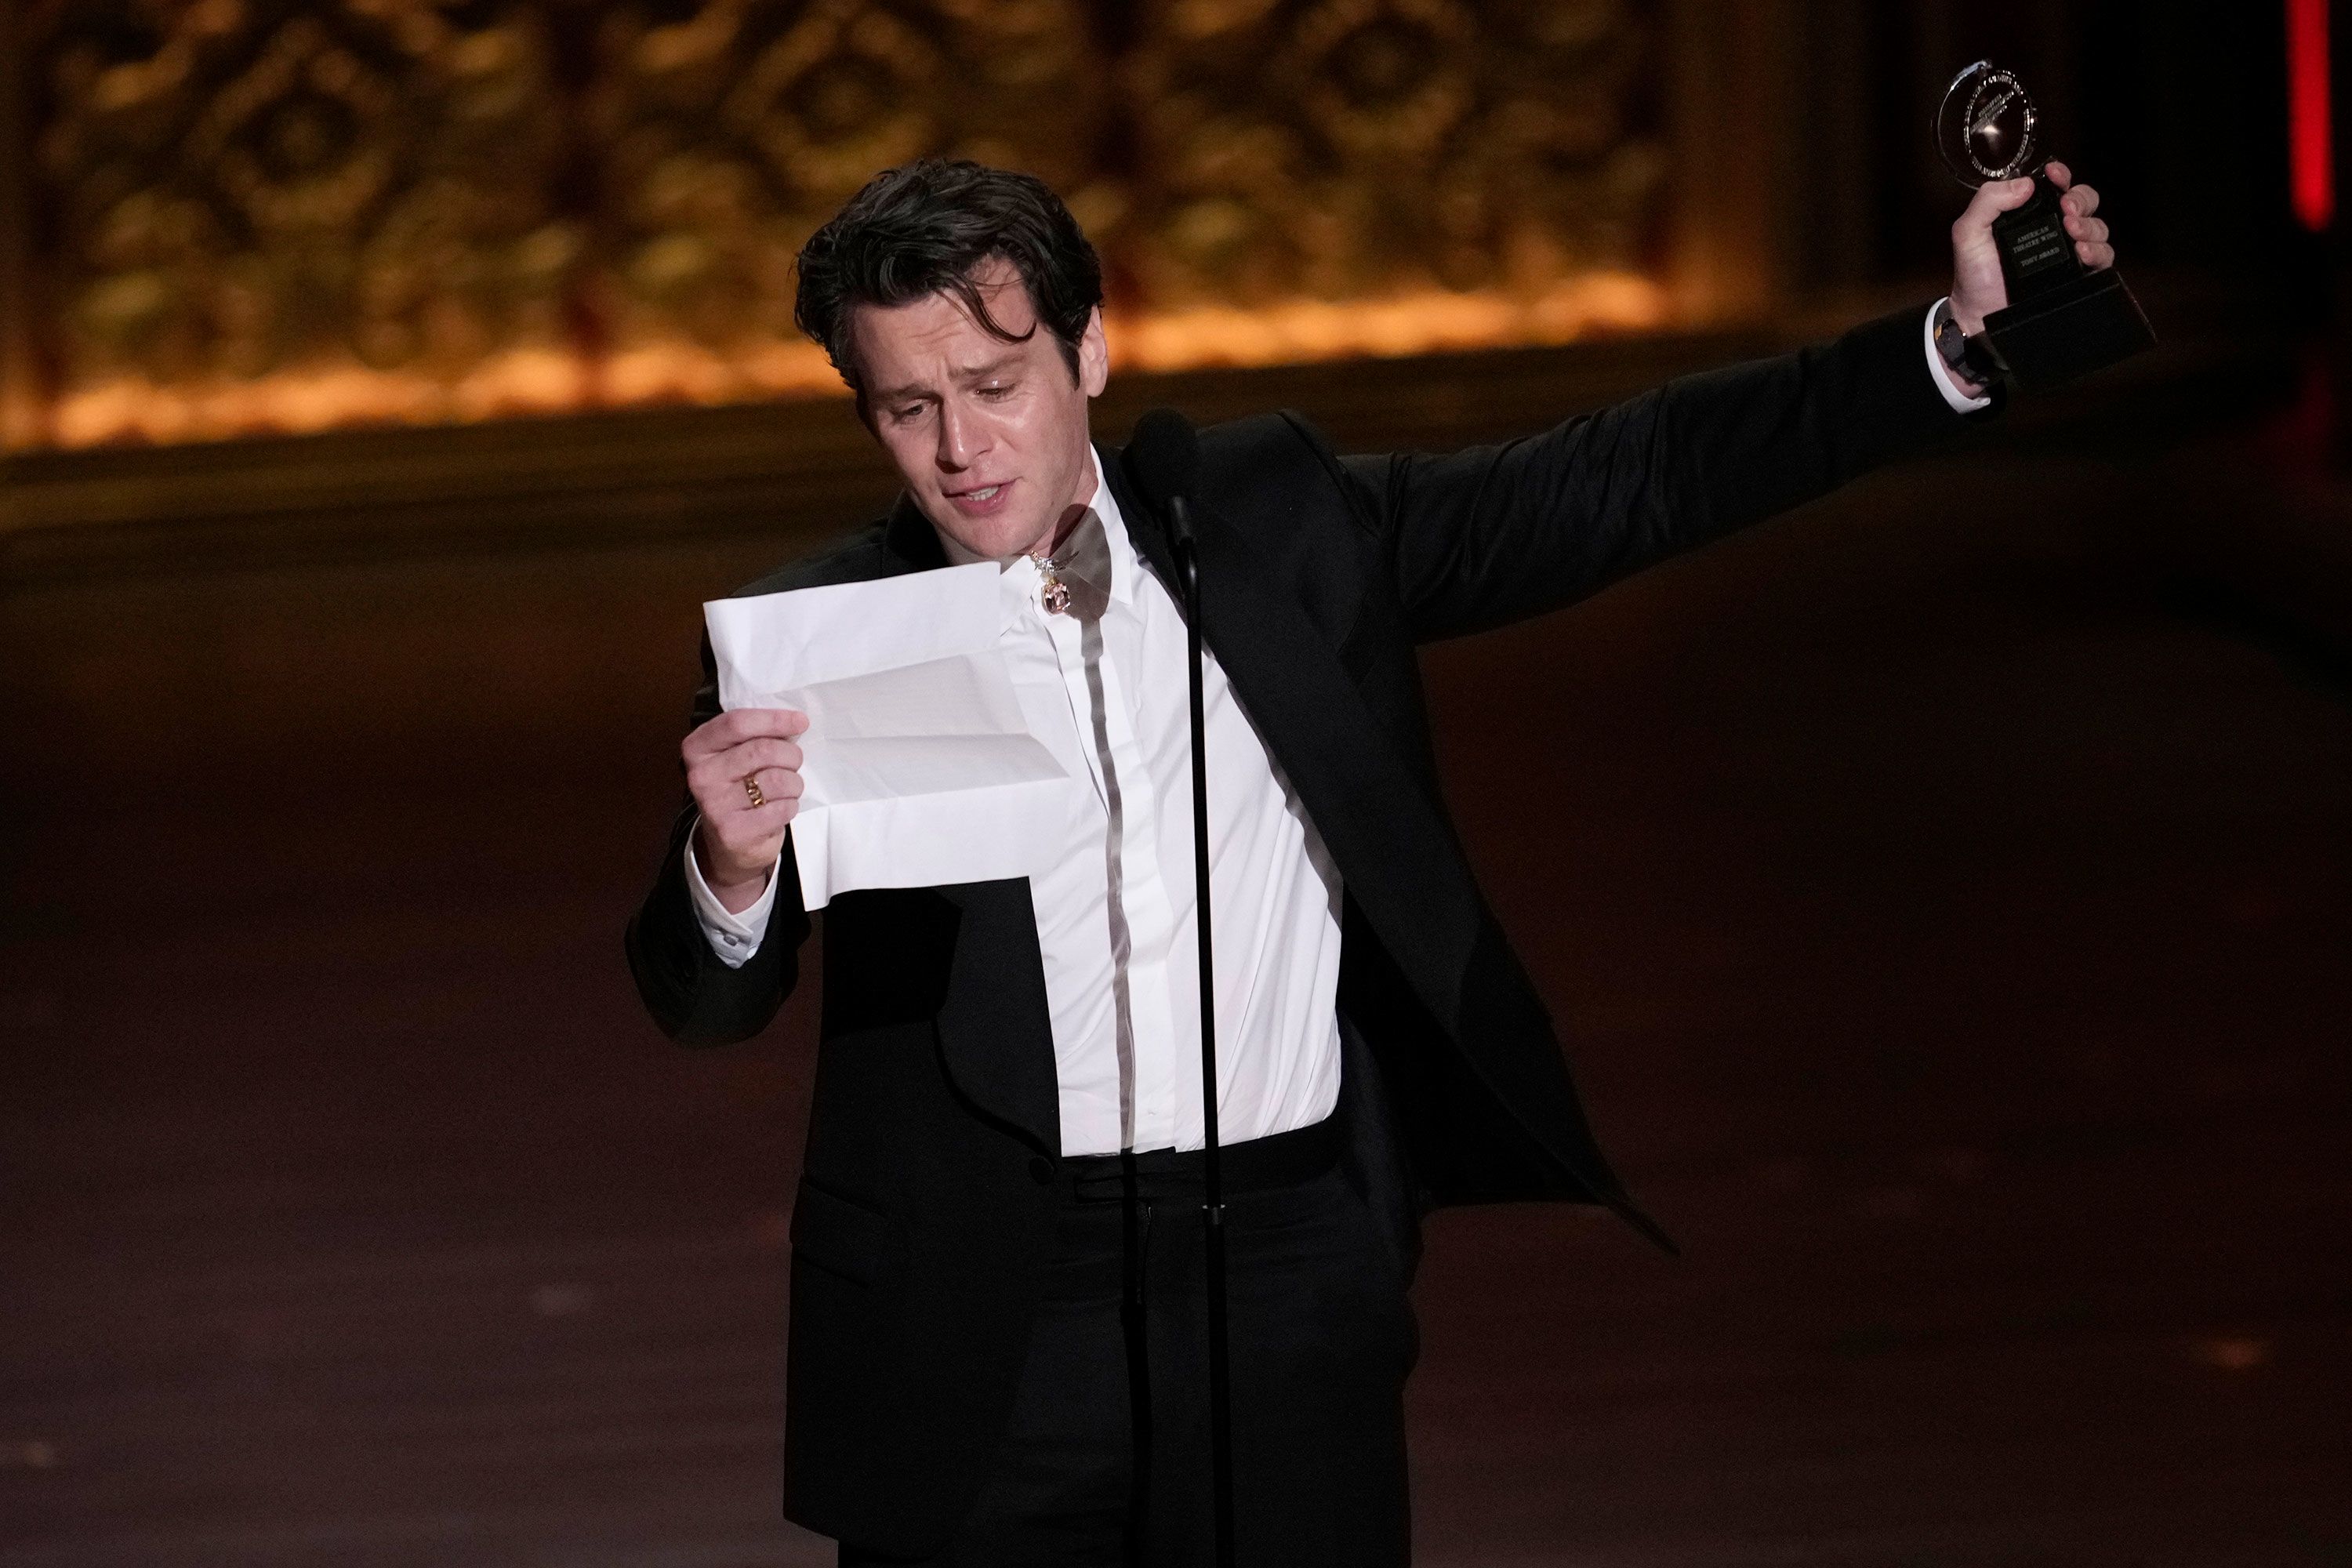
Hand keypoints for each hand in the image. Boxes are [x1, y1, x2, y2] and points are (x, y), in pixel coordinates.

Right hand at [684, 707, 807, 909]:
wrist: (730, 842)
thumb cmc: (739, 788)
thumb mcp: (736, 755)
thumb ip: (755, 735)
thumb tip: (796, 721)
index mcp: (697, 748)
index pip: (737, 723)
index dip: (774, 719)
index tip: (800, 721)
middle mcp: (700, 776)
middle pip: (763, 750)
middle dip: (791, 754)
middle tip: (794, 761)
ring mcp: (715, 806)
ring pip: (778, 780)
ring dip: (794, 783)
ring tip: (787, 788)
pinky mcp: (734, 832)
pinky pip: (782, 808)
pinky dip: (791, 806)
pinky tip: (780, 808)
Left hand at [1949, 160, 2114, 335]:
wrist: (1979, 315)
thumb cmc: (1973, 275)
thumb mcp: (1969, 232)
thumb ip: (1988, 201)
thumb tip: (2025, 184)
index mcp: (2029, 213)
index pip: (2055, 185)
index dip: (2060, 175)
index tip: (2055, 175)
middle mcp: (2053, 229)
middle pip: (2084, 201)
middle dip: (2080, 199)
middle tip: (2066, 209)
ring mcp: (2067, 252)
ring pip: (2097, 227)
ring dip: (2089, 225)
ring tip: (2072, 231)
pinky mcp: (2078, 275)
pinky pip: (2103, 257)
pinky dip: (2098, 250)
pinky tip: (2082, 252)